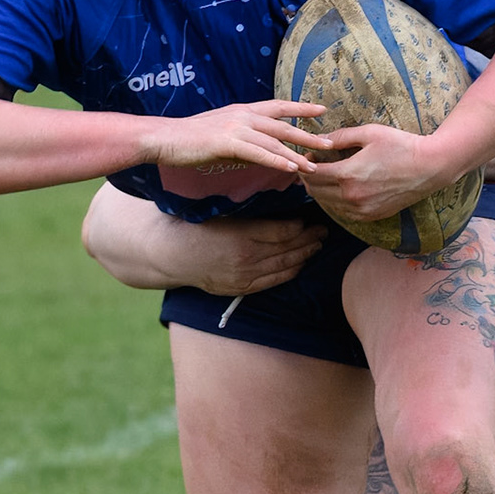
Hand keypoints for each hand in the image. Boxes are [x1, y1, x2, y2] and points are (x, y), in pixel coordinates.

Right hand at [148, 102, 331, 181]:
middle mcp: (243, 115)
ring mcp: (236, 128)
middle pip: (283, 124)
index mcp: (242, 110)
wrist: (164, 137)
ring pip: (274, 141)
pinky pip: (258, 153)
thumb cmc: (189, 138)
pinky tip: (290, 168)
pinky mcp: (227, 143)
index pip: (278, 106)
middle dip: (308, 134)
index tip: (321, 110)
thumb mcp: (221, 134)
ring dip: (297, 154)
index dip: (300, 108)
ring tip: (314, 166)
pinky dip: (276, 160)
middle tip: (330, 143)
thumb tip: (260, 151)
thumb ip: (243, 140)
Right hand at [180, 215, 327, 295]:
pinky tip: (300, 263)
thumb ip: (249, 214)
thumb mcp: (221, 213)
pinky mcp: (241, 288)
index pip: (283, 231)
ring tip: (317, 245)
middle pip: (289, 248)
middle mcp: (246, 258)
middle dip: (310, 239)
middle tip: (324, 230)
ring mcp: (245, 276)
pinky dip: (291, 271)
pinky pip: (275, 281)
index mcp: (241, 234)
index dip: (301, 225)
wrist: (170, 255)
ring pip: (286, 265)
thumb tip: (279, 206)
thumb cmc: (193, 227)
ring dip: (305, 255)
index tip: (309, 217)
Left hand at [300, 124, 452, 220]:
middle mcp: (352, 196)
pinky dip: (336, 201)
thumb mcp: (369, 133)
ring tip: (327, 175)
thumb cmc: (401, 145)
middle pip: (315, 191)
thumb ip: (340, 136)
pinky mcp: (372, 216)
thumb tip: (318, 138)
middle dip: (310, 178)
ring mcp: (362, 209)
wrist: (431, 166)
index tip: (309, 154)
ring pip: (327, 204)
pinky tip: (341, 188)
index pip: (312, 174)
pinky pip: (343, 212)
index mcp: (348, 175)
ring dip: (322, 190)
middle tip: (314, 164)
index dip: (306, 164)